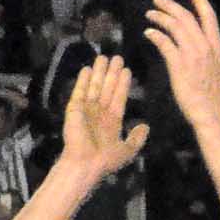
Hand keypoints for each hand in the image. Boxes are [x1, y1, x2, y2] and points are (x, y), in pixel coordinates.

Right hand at [58, 57, 150, 179]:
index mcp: (112, 120)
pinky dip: (83, 80)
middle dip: (112, 73)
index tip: (127, 70)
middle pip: (107, 87)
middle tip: (117, 57)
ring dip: (100, 72)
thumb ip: (136, 138)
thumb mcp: (127, 149)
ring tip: (104, 57)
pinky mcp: (75, 108)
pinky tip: (88, 69)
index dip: (123, 84)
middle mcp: (100, 112)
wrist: (86, 163)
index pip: (119, 97)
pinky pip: (80, 91)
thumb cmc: (106, 160)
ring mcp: (87, 109)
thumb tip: (145, 126)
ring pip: (95, 86)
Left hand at [143, 0, 219, 130]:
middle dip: (170, 5)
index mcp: (217, 48)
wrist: (212, 115)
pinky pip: (164, 43)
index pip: (208, 17)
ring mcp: (191, 56)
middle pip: (186, 17)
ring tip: (150, 15)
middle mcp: (204, 48)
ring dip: (160, 18)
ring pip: (174, 27)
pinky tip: (148, 33)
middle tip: (158, 0)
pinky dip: (155, 35)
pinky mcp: (178, 65)